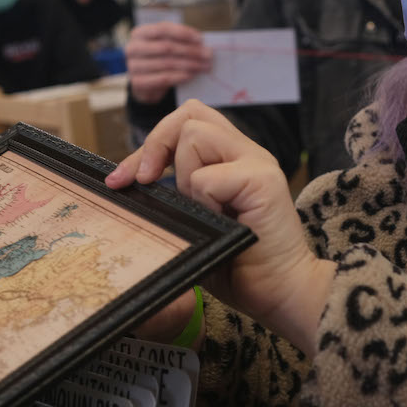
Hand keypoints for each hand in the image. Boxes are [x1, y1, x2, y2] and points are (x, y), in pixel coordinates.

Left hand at [106, 100, 333, 353]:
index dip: (152, 144)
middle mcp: (248, 152)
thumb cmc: (241, 267)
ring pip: (195, 135)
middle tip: (142, 180)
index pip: (187, 122)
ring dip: (184, 177)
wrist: (282, 293)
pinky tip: (223, 222)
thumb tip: (131, 184)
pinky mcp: (263, 180)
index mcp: (233, 158)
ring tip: (206, 210)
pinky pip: (206, 178)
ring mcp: (258, 162)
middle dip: (156, 143)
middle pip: (191, 113)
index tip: (124, 180)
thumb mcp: (197, 223)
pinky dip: (203, 202)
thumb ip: (177, 197)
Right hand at [124, 22, 212, 104]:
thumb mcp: (165, 45)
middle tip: (208, 55)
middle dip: (190, 51)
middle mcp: (133, 48)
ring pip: (167, 63)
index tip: (200, 38)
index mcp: (140, 33)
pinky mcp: (137, 82)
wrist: (144, 83)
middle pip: (166, 47)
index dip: (183, 33)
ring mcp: (133, 66)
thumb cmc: (159, 58)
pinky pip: (163, 78)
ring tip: (204, 66)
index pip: (163, 29)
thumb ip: (179, 41)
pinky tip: (191, 75)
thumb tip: (202, 44)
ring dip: (189, 65)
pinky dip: (180, 76)